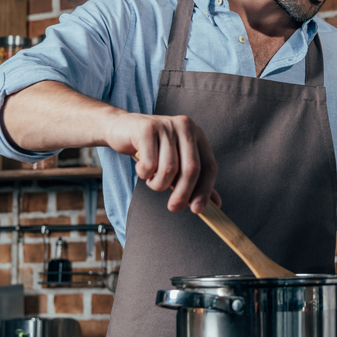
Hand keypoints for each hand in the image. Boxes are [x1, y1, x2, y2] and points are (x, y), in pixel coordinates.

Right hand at [105, 112, 219, 213]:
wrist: (121, 128)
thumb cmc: (151, 148)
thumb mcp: (175, 162)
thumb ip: (195, 180)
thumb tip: (215, 204)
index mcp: (197, 134)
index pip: (210, 166)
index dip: (205, 190)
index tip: (197, 209)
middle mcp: (185, 127)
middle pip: (192, 169)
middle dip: (183, 194)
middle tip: (174, 207)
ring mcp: (166, 126)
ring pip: (169, 169)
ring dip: (158, 184)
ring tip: (152, 180)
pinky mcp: (147, 129)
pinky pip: (150, 165)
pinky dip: (145, 174)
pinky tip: (142, 169)